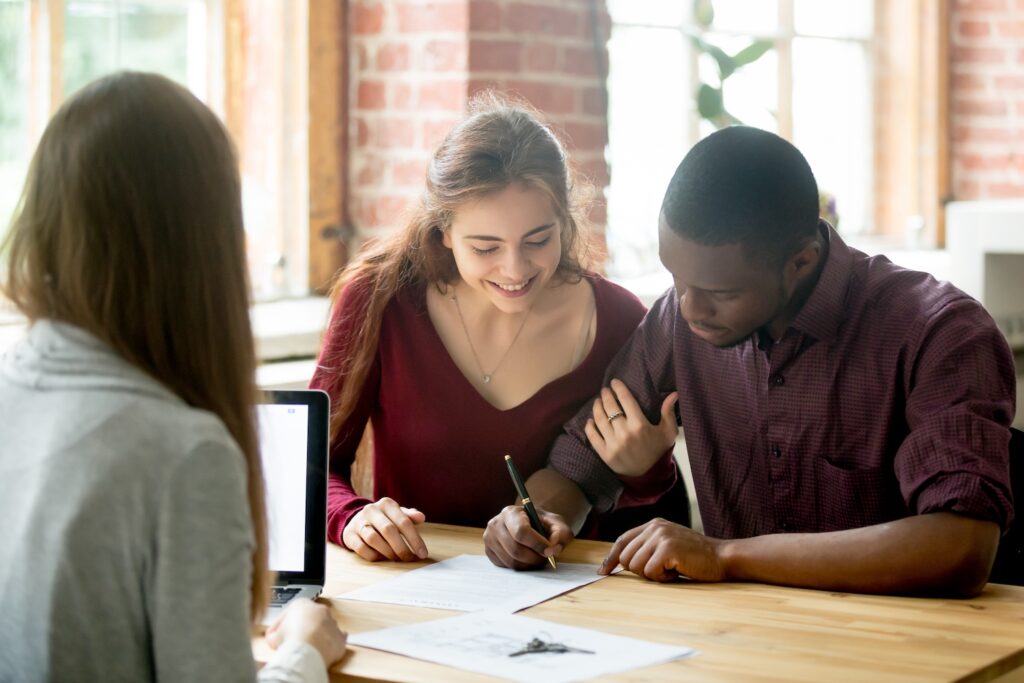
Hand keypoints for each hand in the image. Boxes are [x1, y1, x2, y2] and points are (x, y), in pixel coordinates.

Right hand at [265, 598, 347, 667]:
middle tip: (294, 640)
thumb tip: (272, 637)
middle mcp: (320, 610)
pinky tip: (323, 649)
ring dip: (317, 636)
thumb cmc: (292, 638)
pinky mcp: (340, 637)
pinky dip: (330, 644)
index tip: (281, 632)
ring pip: (324, 628)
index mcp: (302, 604)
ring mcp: (332, 622)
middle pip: (310, 618)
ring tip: (307, 647)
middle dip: (303, 627)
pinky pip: (337, 639)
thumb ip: (274, 633)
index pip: (292, 612)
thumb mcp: (273, 635)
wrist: (308, 649)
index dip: (285, 624)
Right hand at [342, 497, 427, 561]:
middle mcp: (371, 510)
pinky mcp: (349, 534)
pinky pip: (361, 548)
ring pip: (374, 539)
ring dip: (388, 552)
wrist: (358, 520)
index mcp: (387, 504)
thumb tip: (421, 517)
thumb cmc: (384, 519)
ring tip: (396, 558)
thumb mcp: (397, 514)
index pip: (404, 521)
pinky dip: (373, 555)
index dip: (415, 539)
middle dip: (401, 548)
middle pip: (389, 530)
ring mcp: (358, 522)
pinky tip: (381, 558)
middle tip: (409, 558)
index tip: (422, 553)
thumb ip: (410, 516)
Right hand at [483, 505, 573, 569]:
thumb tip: (553, 549)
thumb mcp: (557, 524)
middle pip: (515, 549)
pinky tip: (527, 559)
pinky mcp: (489, 552)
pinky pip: (506, 567)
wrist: (530, 525)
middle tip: (546, 557)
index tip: (550, 551)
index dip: (538, 544)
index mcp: (510, 512)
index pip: (521, 531)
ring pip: (511, 561)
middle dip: (535, 557)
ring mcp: (489, 539)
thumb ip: (561, 534)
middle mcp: (495, 524)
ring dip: (529, 564)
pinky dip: (520, 567)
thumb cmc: (543, 524)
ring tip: (538, 557)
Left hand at [584, 379, 678, 476]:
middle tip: (605, 391)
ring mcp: (613, 444)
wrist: (649, 475)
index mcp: (640, 425)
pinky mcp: (605, 454)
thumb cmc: (658, 450)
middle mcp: (625, 433)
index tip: (614, 382)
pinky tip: (591, 420)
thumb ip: (669, 412)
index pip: (626, 400)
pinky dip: (589, 426)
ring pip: (600, 420)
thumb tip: (674, 393)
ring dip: (597, 407)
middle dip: (606, 396)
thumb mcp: (668, 432)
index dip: (619, 388)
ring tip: (597, 402)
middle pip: (611, 408)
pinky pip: (593, 436)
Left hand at [598, 518, 727, 582]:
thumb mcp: (668, 545)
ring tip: (671, 569)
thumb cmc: (696, 557)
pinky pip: (650, 572)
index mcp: (653, 525)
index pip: (623, 540)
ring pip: (635, 566)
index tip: (603, 571)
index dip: (611, 557)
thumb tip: (621, 562)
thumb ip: (648, 547)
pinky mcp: (667, 548)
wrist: (722, 557)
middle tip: (661, 571)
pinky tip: (676, 572)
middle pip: (626, 557)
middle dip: (639, 571)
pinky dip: (662, 578)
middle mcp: (655, 527)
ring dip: (652, 575)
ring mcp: (661, 536)